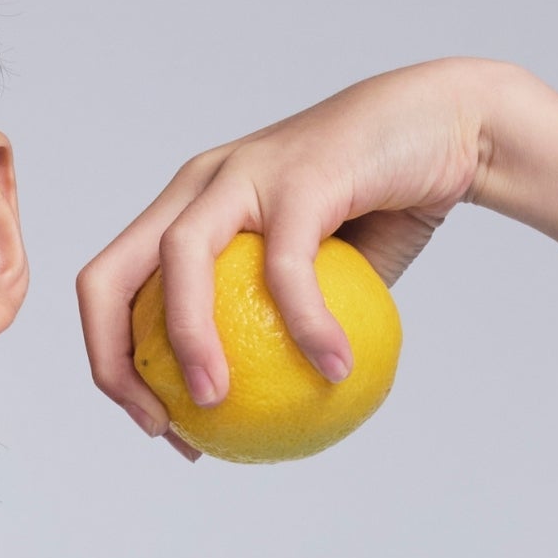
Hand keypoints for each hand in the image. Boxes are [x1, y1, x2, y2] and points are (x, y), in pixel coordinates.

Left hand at [76, 60, 514, 452]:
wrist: (448, 130)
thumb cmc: (381, 213)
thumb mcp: (322, 289)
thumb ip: (276, 340)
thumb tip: (254, 427)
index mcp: (187, 212)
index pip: (113, 292)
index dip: (114, 369)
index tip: (160, 428)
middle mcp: (199, 186)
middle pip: (109, 275)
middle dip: (113, 362)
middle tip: (161, 427)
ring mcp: (244, 173)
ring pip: (179, 259)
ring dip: (187, 341)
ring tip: (216, 404)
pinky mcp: (300, 173)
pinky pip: (288, 265)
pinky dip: (306, 325)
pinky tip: (334, 371)